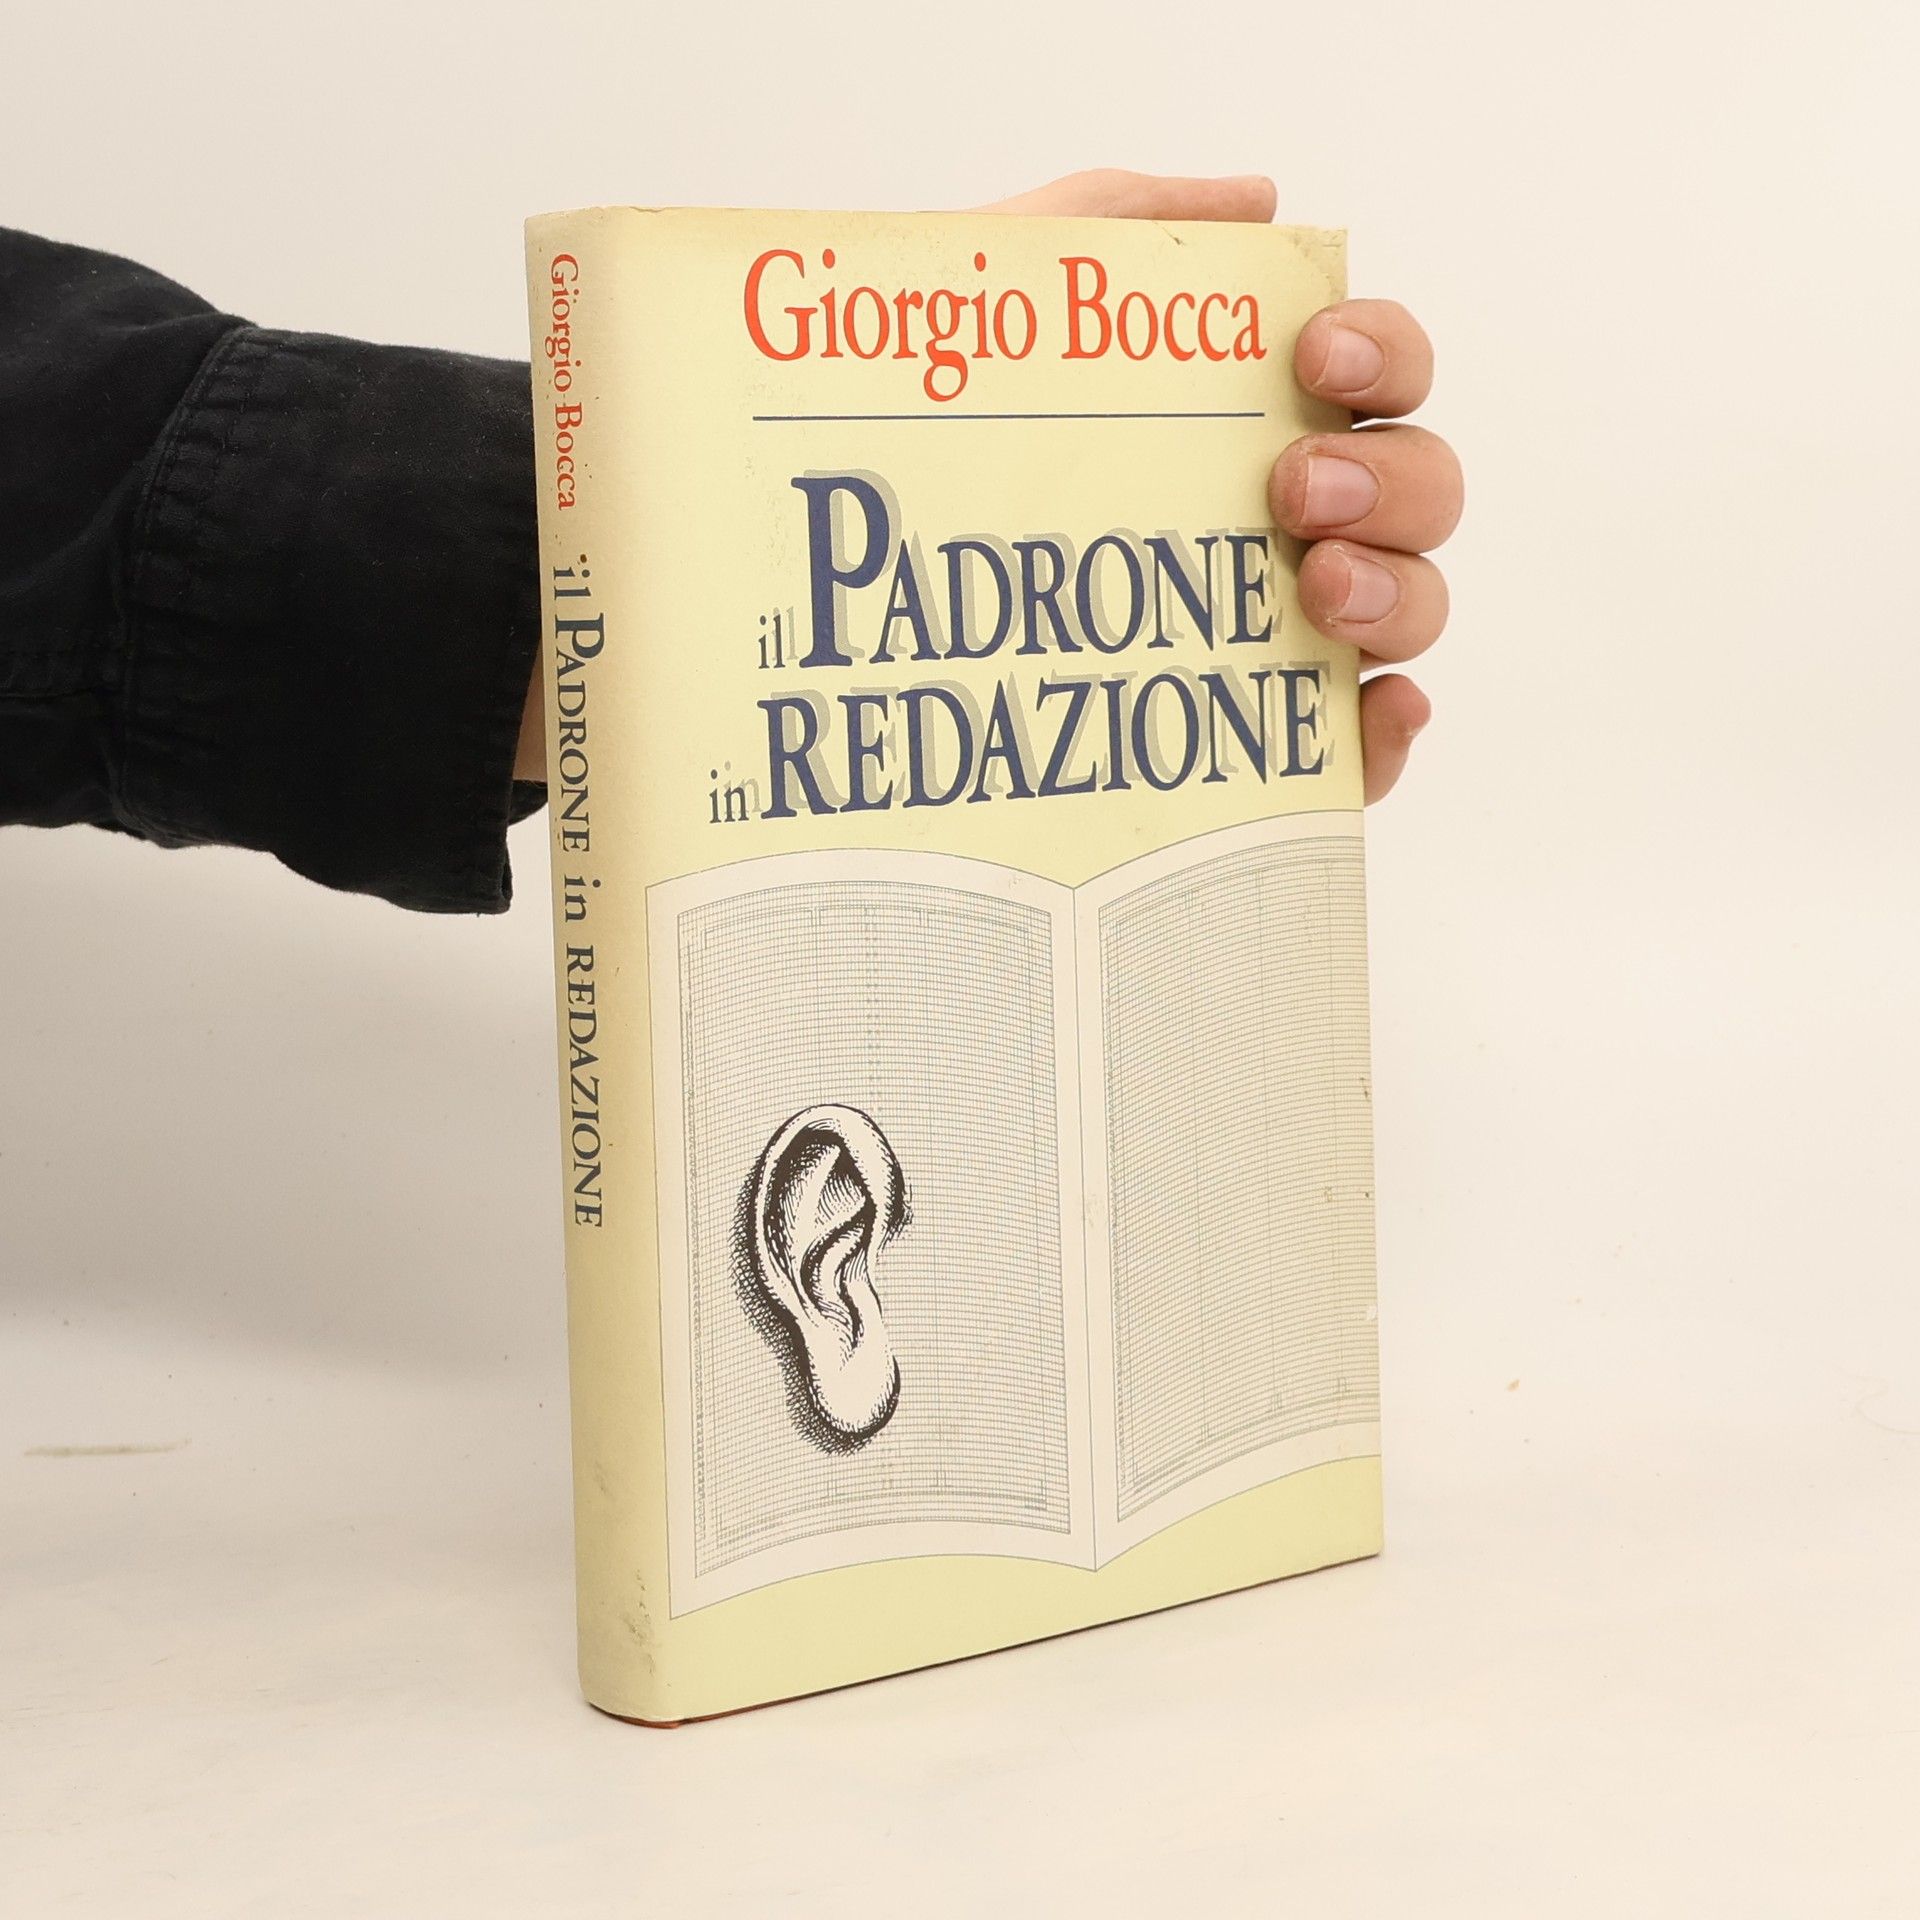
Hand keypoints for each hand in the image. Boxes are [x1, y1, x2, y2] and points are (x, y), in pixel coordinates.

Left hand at [980, 170, 1460, 802]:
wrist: (829, 594)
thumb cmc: (920, 440)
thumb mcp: (987, 301)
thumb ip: (1110, 223)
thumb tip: (1259, 204)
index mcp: (1252, 420)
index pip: (1378, 371)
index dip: (1384, 350)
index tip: (1314, 357)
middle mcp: (1291, 526)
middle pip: (1417, 487)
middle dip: (1388, 477)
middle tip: (1295, 488)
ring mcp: (1285, 638)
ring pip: (1412, 607)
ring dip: (1396, 590)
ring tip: (1317, 588)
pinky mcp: (1264, 748)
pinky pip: (1361, 751)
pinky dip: (1388, 730)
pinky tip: (1371, 707)